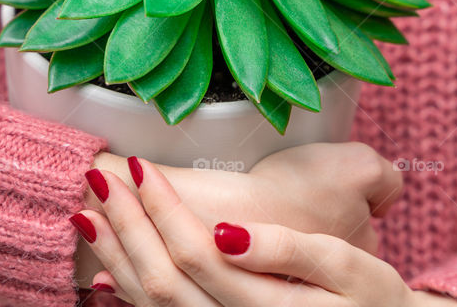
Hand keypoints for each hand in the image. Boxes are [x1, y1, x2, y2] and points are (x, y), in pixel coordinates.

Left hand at [75, 143, 401, 283]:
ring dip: (115, 254)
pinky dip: (125, 289)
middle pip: (160, 277)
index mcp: (266, 305)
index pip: (195, 251)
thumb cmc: (371, 297)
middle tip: (94, 176)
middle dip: (126, 225)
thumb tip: (228, 232)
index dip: (162, 207)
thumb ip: (286, 250)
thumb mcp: (345, 268)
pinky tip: (103, 266)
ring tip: (85, 209)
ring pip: (150, 301)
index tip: (136, 164)